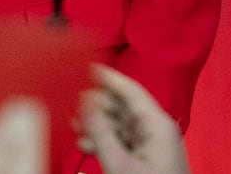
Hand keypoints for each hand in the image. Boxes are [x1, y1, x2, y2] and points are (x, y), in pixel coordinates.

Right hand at [75, 64, 190, 173]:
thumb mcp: (119, 164)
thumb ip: (100, 131)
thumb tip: (85, 101)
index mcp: (157, 125)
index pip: (131, 91)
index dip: (108, 78)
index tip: (87, 66)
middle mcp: (157, 131)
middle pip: (123, 108)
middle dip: (97, 107)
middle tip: (73, 106)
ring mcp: (153, 145)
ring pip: (120, 125)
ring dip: (97, 126)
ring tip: (77, 130)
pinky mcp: (148, 159)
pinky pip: (123, 141)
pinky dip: (105, 141)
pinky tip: (88, 145)